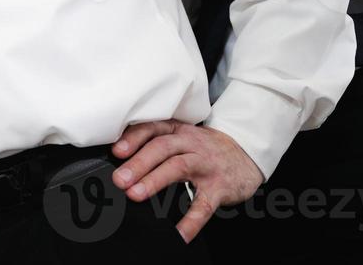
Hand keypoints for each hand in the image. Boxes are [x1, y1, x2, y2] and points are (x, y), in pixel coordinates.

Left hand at [110, 120, 263, 242]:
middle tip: (119, 179)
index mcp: (178, 130)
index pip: (153, 128)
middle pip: (162, 147)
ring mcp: (206, 164)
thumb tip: (120, 160)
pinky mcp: (219, 187)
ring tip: (135, 194)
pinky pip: (203, 205)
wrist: (246, 153)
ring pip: (178, 167)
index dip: (133, 138)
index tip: (116, 151)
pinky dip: (191, 221)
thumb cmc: (204, 148)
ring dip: (155, 180)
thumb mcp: (182, 137)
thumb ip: (156, 143)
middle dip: (139, 163)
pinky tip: (179, 234)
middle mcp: (191, 144)